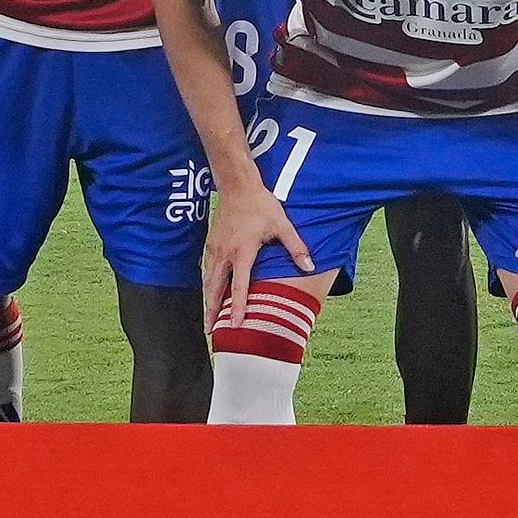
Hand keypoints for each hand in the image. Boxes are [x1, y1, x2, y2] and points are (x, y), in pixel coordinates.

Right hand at [201, 180, 309, 332]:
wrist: (237, 185)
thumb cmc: (261, 204)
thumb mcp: (282, 224)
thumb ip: (296, 247)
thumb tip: (310, 266)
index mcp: (242, 252)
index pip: (238, 287)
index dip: (236, 308)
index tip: (234, 326)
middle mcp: (225, 254)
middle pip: (215, 290)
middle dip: (211, 312)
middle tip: (210, 332)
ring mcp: (215, 249)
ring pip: (208, 281)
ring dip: (208, 301)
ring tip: (208, 320)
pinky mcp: (210, 244)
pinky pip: (206, 270)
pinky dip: (207, 285)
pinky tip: (209, 294)